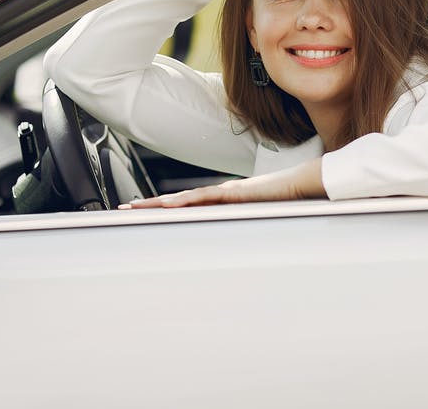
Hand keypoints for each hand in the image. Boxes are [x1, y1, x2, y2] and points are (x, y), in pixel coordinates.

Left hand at [121, 158, 325, 208]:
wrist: (302, 185)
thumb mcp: (257, 219)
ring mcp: (223, 193)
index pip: (186, 205)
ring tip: (136, 208)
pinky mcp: (231, 194)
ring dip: (158, 204)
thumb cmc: (284, 202)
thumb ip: (245, 226)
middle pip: (177, 201)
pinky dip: (183, 202)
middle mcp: (217, 194)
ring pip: (183, 199)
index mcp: (221, 201)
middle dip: (151, 206)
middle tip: (125, 210)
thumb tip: (237, 242)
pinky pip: (203, 199)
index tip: (143, 212)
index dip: (164, 208)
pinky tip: (167, 205)